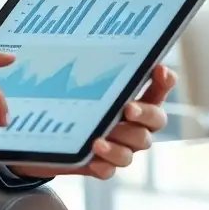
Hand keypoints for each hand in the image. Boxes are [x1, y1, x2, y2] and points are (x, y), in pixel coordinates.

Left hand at [9, 65, 176, 180]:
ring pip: (134, 149)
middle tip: (128, 108)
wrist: (43, 139)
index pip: (158, 89)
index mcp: (133, 99)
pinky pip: (109, 170)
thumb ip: (81, 68)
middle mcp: (133, 124)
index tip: (160, 69)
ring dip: (120, 144)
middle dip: (145, 114)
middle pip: (156, 121)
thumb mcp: (75, 83)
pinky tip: (93, 158)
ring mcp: (119, 146)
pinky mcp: (100, 165)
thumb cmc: (68, 103)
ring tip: (99, 140)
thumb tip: (62, 39)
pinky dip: (103, 165)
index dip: (164, 81)